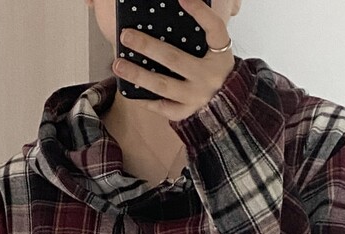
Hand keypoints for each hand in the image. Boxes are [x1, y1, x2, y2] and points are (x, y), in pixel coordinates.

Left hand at [113, 0, 234, 121]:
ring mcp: (196, 98)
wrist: (227, 104)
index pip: (214, 28)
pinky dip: (145, 99)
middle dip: (147, 46)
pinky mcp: (187, 112)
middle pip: (175, 59)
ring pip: (163, 85)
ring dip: (138, 74)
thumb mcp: (215, 49)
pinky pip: (162, 107)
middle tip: (126, 36)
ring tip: (118, 64)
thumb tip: (180, 4)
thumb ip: (202, 30)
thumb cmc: (215, 70)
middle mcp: (209, 77)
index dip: (199, 12)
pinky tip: (128, 89)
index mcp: (220, 55)